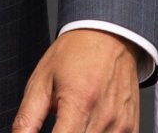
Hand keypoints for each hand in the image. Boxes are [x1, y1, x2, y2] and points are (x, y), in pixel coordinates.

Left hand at [12, 29, 140, 132]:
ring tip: (72, 124)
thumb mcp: (41, 82)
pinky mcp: (131, 125)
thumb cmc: (76, 54)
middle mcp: (104, 115)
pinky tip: (88, 127)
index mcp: (80, 102)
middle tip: (57, 125)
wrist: (110, 34)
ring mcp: (121, 122)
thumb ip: (27, 120)